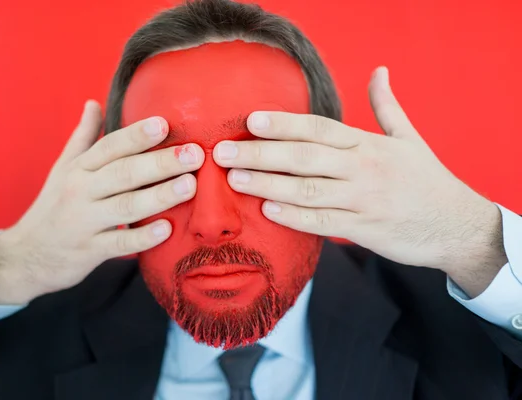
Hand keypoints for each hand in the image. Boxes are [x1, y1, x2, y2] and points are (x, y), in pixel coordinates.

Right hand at [0, 101, 203, 304]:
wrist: (27, 256)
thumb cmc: (54, 206)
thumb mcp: (63, 169)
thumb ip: (83, 137)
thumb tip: (93, 103)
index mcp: (78, 169)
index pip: (110, 146)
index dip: (137, 135)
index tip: (165, 124)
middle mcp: (80, 191)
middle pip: (123, 172)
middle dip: (160, 162)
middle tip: (194, 154)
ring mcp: (84, 222)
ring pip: (125, 206)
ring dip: (159, 195)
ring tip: (189, 185)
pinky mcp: (90, 251)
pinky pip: (119, 244)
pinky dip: (142, 238)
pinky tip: (167, 229)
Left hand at [214, 67, 506, 295]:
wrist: (457, 226)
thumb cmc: (427, 180)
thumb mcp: (410, 138)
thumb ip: (387, 106)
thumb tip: (380, 70)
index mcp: (368, 145)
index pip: (319, 130)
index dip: (284, 124)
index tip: (251, 121)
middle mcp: (363, 169)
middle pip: (304, 158)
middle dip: (261, 155)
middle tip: (223, 153)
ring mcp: (362, 200)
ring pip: (308, 191)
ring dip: (267, 185)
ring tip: (234, 180)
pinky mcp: (363, 229)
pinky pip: (322, 223)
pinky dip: (294, 218)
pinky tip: (268, 211)